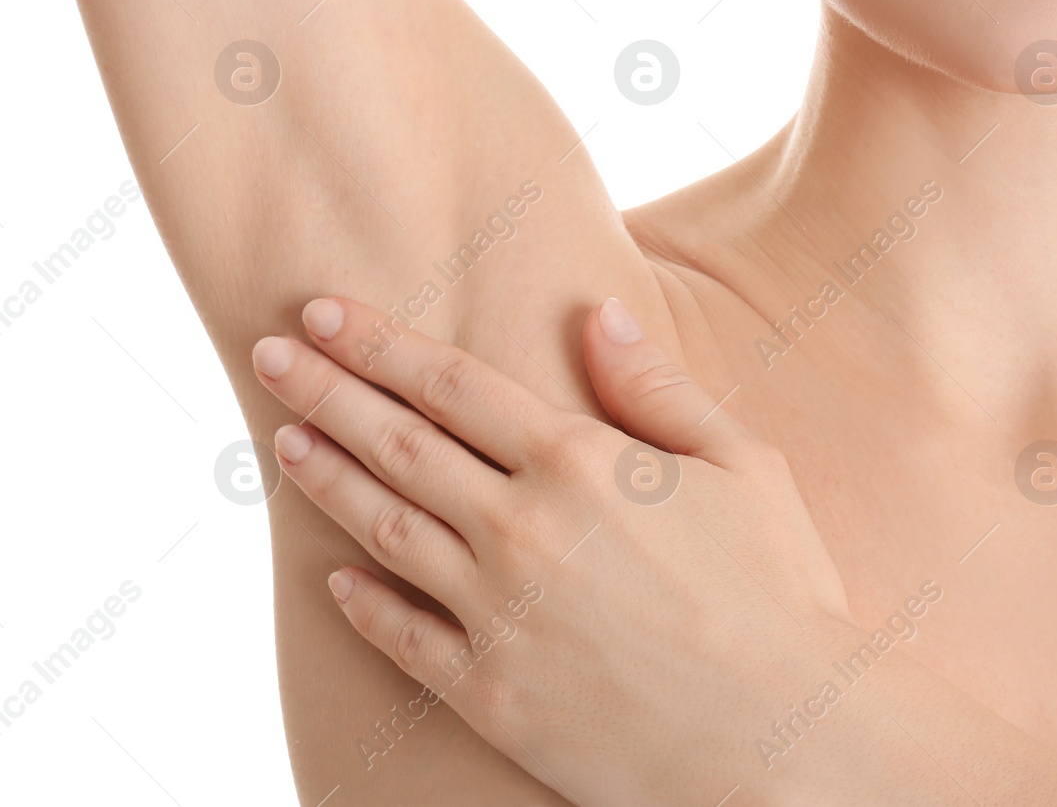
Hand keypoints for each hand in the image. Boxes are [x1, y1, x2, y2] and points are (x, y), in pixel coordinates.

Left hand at [251, 295, 852, 805]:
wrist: (787, 745)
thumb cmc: (780, 596)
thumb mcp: (743, 468)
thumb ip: (657, 388)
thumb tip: (597, 310)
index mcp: (578, 464)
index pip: (449, 383)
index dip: (377, 342)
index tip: (322, 311)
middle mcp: (521, 530)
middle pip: (397, 443)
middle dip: (325, 390)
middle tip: (269, 355)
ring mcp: (497, 615)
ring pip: (386, 529)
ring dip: (326, 479)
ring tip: (282, 441)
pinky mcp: (491, 694)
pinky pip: (404, 637)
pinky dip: (363, 603)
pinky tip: (334, 578)